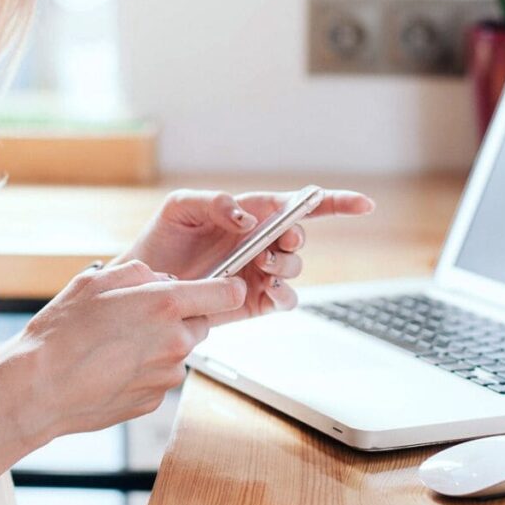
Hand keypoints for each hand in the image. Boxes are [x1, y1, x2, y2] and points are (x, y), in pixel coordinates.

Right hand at [1, 261, 245, 440]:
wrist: (39, 388)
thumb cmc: (61, 333)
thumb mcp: (95, 281)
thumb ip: (139, 272)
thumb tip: (161, 279)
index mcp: (165, 305)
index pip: (226, 294)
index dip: (229, 288)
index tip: (226, 288)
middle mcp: (175, 342)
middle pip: (200, 323)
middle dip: (179, 317)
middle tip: (139, 317)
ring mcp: (166, 375)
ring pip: (178, 352)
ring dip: (159, 345)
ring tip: (115, 344)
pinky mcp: (154, 400)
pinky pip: (159, 377)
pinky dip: (143, 370)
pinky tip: (111, 367)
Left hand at [113, 188, 374, 324]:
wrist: (141, 284)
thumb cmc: (161, 239)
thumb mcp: (181, 208)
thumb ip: (216, 203)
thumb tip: (247, 219)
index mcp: (251, 215)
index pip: (299, 205)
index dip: (335, 203)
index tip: (363, 205)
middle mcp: (260, 243)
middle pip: (299, 238)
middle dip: (294, 238)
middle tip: (275, 242)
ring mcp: (258, 273)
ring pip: (294, 268)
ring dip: (285, 265)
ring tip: (260, 266)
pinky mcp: (252, 302)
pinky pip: (284, 301)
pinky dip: (284, 296)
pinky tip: (270, 291)